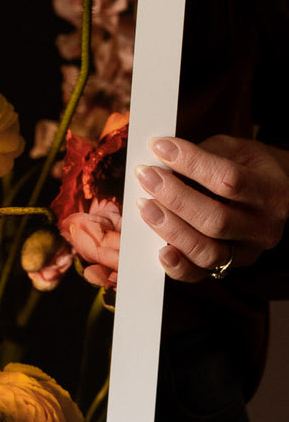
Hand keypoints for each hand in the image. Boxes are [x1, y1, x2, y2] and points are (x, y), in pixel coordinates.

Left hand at [134, 134, 288, 282]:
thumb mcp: (236, 151)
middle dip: (174, 197)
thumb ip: (203, 154)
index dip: (190, 162)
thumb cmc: (249, 168)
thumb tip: (160, 160)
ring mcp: (248, 251)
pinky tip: (159, 249)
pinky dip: (177, 266)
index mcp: (271, 191)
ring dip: (170, 229)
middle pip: (215, 219)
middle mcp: (264, 227)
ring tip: (144, 205)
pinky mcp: (229, 267)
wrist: (276, 195)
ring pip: (207, 251)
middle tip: (145, 176)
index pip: (228, 180)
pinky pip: (199, 274)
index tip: (159, 147)